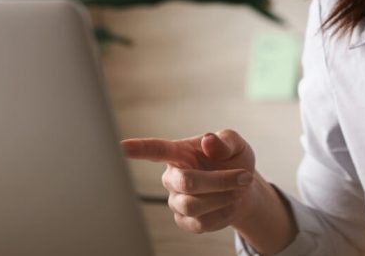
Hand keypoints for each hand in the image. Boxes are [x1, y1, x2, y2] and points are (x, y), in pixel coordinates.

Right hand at [121, 130, 256, 233]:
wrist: (242, 188)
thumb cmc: (233, 160)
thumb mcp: (235, 144)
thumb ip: (224, 141)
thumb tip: (208, 141)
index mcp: (179, 152)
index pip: (155, 149)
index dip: (138, 149)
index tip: (121, 147)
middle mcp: (172, 176)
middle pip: (186, 183)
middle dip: (219, 181)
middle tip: (244, 176)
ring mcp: (175, 200)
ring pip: (193, 206)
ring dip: (222, 198)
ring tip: (238, 189)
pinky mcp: (184, 220)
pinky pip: (200, 223)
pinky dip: (223, 214)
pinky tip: (230, 203)